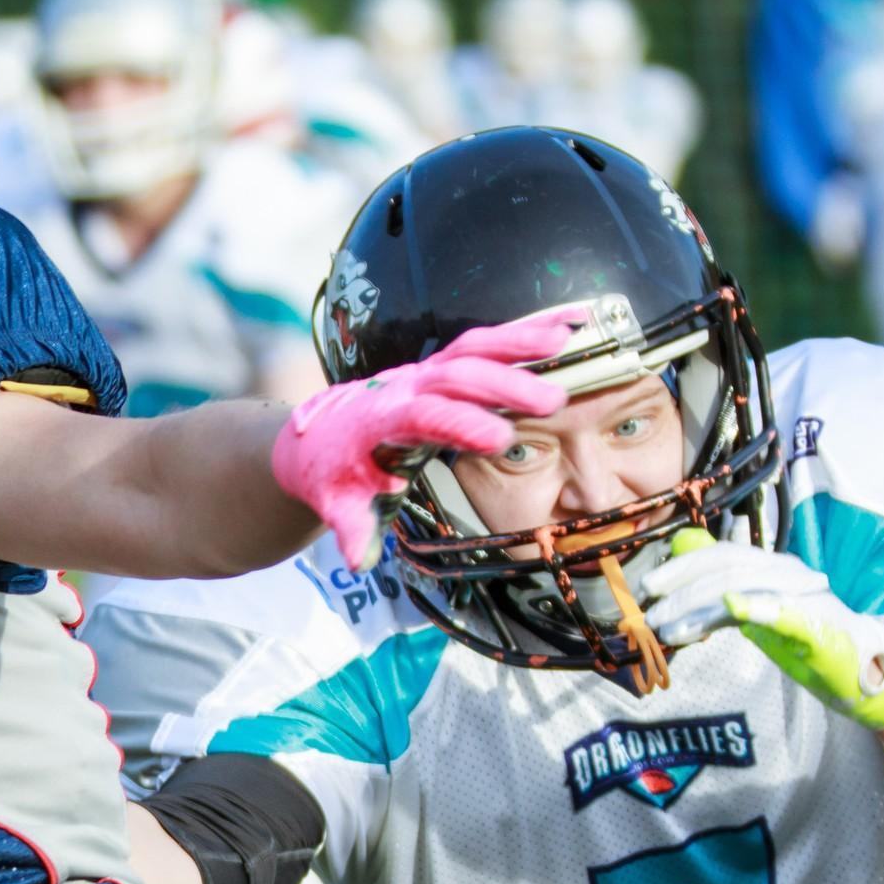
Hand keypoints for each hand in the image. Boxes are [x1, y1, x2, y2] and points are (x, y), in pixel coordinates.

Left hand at [270, 308, 576, 568]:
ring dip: (517, 342)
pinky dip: (523, 330)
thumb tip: (357, 560)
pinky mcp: (443, 366)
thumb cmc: (334, 473)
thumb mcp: (338, 504)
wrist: (318, 435)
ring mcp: (426, 372)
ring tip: (564, 341)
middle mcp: (407, 387)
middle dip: (503, 383)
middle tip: (553, 400)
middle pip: (456, 375)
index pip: (423, 415)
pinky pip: (484, 342)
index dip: (459, 422)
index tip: (499, 438)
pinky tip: (565, 322)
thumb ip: (352, 528)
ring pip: (472, 348)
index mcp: (383, 420)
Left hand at [641, 529, 883, 729]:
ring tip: (669, 630)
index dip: (683, 566)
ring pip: (745, 586)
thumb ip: (724, 602)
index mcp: (773, 567)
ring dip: (700, 607)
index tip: (649, 586)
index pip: (721, 554)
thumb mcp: (759, 615)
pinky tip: (732, 609)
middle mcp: (788, 573)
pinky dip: (758, 606)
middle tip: (651, 614)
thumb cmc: (807, 641)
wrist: (863, 669)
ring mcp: (805, 597)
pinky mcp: (820, 625)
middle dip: (683, 589)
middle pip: (726, 568)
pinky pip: (786, 610)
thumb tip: (677, 594)